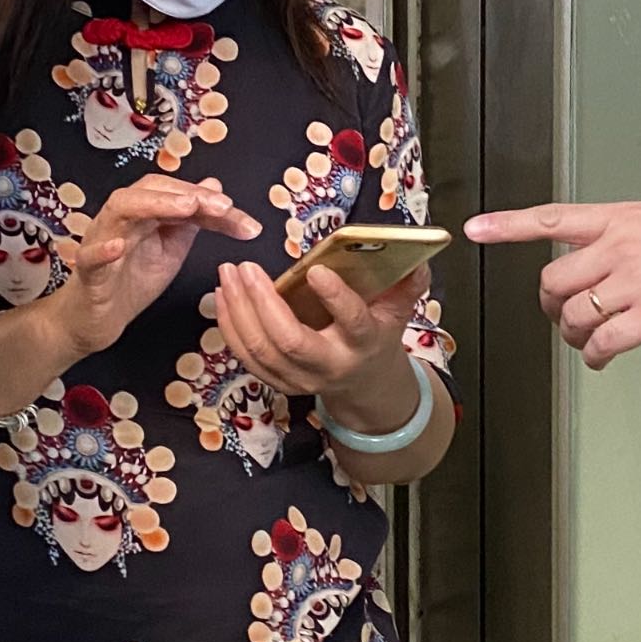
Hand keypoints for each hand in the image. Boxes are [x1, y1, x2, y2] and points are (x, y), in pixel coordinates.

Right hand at [52, 176, 260, 356]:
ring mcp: (102, 241)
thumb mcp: (173, 250)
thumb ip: (193, 221)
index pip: (178, 194)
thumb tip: (215, 187)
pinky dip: (103, 249)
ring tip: (185, 208)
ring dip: (153, 204)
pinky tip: (119, 246)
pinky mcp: (88, 271)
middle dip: (188, 194)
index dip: (209, 201)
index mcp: (145, 212)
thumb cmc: (132, 280)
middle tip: (221, 206)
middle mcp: (122, 218)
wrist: (98, 319)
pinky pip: (90, 256)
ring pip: (121, 209)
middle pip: (150, 190)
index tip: (238, 213)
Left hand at [214, 259, 427, 409]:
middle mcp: (330, 366)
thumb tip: (418, 257)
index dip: (335, 298)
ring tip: (229, 275)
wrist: (364, 383)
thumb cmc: (377, 335)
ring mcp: (300, 379)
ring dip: (237, 311)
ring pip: (261, 350)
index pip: (352, 322)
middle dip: (262, 303)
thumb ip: (408, 284)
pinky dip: (229, 326)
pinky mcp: (278, 382)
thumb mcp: (398, 311)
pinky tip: (222, 296)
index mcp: (362, 344)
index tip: (315, 270)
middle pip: (290, 341)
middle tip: (245, 268)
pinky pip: (246, 357)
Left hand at [467, 200, 640, 369]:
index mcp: (622, 217)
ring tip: (590, 342)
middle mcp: (621, 245)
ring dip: (574, 336)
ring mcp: (636, 280)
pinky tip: (604, 359)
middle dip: (552, 307)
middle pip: (553, 281)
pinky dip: (597, 357)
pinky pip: (604, 342)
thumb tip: (608, 251)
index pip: (552, 218)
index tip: (475, 229)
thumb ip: (630, 232)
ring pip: (574, 316)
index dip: (508, 225)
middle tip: (565, 319)